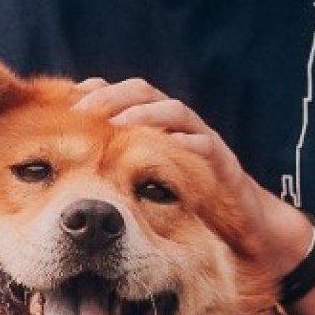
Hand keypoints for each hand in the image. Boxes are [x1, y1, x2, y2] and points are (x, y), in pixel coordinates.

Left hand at [73, 76, 313, 276]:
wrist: (246, 224)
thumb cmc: (191, 203)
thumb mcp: (149, 181)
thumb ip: (121, 165)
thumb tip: (74, 165)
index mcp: (159, 126)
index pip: (125, 93)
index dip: (98, 91)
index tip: (69, 100)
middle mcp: (180, 127)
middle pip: (144, 92)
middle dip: (112, 96)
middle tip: (82, 109)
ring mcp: (203, 141)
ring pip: (174, 111)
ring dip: (144, 113)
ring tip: (117, 123)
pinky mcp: (224, 165)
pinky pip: (205, 146)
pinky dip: (186, 142)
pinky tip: (168, 145)